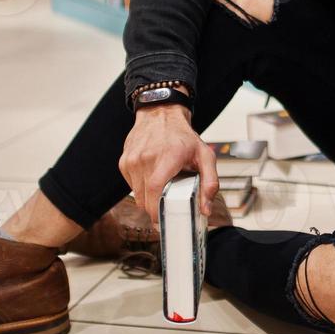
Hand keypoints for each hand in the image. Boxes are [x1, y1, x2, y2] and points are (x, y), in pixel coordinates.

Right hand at [117, 102, 217, 220]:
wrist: (161, 113)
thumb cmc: (183, 136)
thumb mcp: (205, 155)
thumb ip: (210, 182)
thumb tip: (206, 209)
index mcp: (167, 157)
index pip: (155, 190)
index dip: (156, 210)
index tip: (163, 221)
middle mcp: (146, 158)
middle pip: (144, 198)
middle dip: (154, 209)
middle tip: (167, 208)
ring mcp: (132, 159)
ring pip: (137, 194)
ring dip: (148, 198)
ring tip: (161, 188)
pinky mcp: (124, 161)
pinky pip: (131, 185)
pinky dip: (141, 187)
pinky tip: (151, 176)